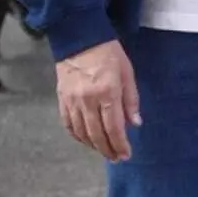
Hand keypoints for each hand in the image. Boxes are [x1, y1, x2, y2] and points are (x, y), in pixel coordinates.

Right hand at [56, 40, 140, 161]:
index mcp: (107, 92)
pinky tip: (86, 140)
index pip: (114, 127)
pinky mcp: (62, 99)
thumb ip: (131, 100)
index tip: (126, 154)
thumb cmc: (109, 53)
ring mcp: (72, 100)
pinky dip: (77, 136)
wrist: (79, 38)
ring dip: (93, 146)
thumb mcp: (127, 73)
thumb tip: (135, 124)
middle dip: (108, 149)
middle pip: (97, 134)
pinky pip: (68, 124)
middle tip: (116, 158)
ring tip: (104, 151)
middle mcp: (87, 100)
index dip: (120, 144)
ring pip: (82, 132)